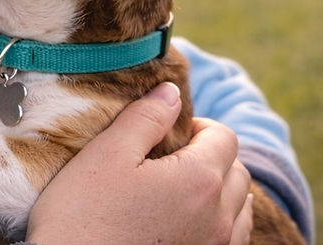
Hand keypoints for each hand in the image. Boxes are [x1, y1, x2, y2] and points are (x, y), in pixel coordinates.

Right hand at [25, 82, 252, 244]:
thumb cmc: (82, 217)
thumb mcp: (107, 153)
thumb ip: (146, 117)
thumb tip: (172, 92)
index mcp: (199, 180)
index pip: (225, 137)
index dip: (199, 126)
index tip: (171, 130)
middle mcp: (218, 218)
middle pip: (238, 172)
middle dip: (213, 155)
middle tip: (174, 155)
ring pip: (241, 209)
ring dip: (222, 190)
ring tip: (185, 186)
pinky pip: (232, 240)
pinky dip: (222, 222)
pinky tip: (192, 219)